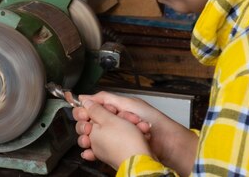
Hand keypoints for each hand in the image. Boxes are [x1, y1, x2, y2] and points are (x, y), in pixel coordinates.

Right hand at [73, 91, 197, 174]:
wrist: (167, 143)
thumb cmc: (153, 121)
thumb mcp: (129, 104)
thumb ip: (107, 99)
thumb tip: (86, 96)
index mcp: (117, 109)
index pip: (94, 107)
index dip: (85, 110)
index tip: (82, 113)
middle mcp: (115, 123)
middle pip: (91, 123)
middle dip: (89, 125)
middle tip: (90, 127)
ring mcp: (115, 137)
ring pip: (94, 138)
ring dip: (90, 139)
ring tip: (91, 140)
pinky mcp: (117, 151)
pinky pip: (99, 151)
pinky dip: (93, 152)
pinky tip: (89, 153)